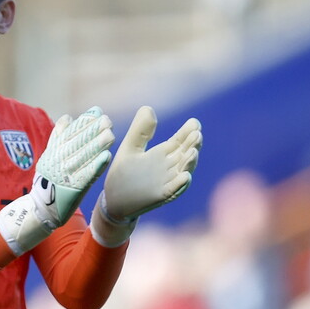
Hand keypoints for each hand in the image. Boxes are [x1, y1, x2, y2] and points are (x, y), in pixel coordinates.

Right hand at [32, 107, 114, 227]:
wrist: (42, 209)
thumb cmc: (48, 181)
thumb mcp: (48, 157)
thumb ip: (57, 137)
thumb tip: (66, 117)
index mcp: (53, 152)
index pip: (70, 133)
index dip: (83, 122)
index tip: (97, 112)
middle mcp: (58, 161)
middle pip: (77, 143)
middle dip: (92, 130)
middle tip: (107, 121)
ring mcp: (64, 175)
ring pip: (83, 157)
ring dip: (97, 146)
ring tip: (111, 135)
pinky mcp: (72, 189)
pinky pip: (86, 176)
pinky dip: (96, 166)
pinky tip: (107, 157)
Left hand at [100, 106, 201, 224]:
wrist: (113, 200)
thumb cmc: (123, 174)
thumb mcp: (130, 148)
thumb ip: (140, 131)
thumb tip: (148, 108)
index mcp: (162, 154)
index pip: (179, 141)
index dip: (187, 132)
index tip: (194, 122)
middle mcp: (168, 167)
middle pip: (185, 154)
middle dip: (192, 144)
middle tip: (197, 134)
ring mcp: (166, 182)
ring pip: (183, 171)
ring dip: (190, 163)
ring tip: (193, 152)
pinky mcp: (160, 196)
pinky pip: (173, 190)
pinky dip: (180, 184)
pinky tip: (185, 177)